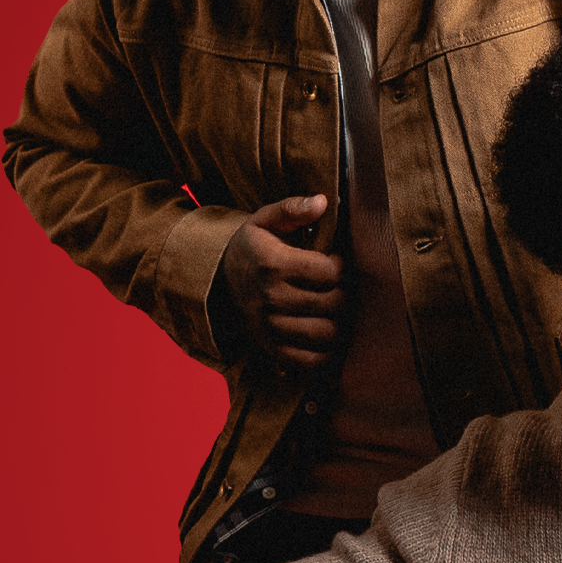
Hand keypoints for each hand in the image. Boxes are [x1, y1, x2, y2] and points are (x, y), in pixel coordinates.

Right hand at [219, 194, 344, 372]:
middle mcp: (271, 298)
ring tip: (337, 308)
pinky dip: (328, 351)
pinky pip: (312, 360)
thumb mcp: (263, 221)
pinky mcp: (272, 350)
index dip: (342, 265)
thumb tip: (324, 202)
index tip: (336, 262)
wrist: (215, 284)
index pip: (330, 272)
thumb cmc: (250, 249)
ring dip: (341, 322)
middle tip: (342, 287)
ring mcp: (271, 327)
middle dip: (346, 294)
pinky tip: (328, 333)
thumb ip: (293, 209)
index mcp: (273, 264)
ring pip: (327, 333)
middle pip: (333, 303)